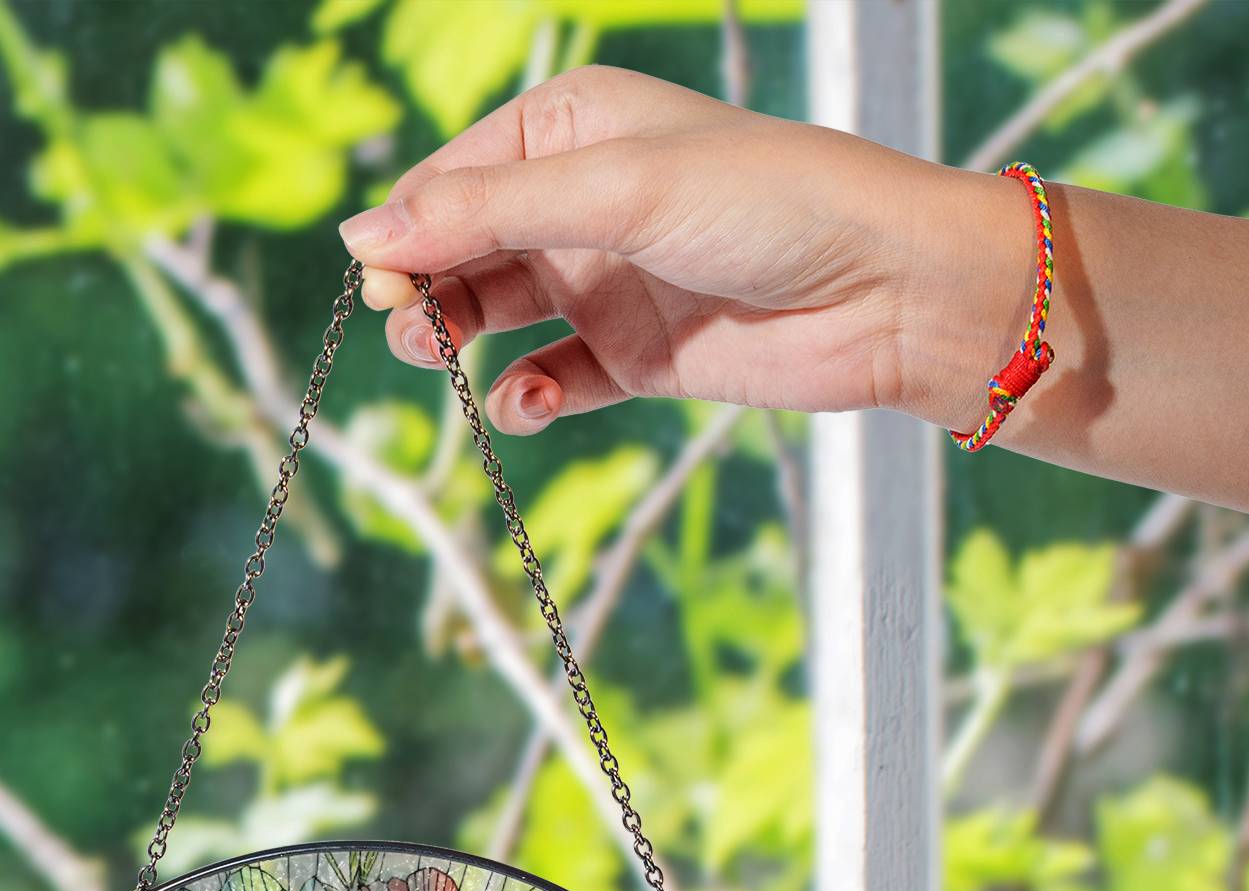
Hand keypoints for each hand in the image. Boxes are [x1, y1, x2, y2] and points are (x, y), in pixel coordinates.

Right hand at [336, 65, 1007, 436]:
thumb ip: (486, 212)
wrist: (886, 293)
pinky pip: (549, 380)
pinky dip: (524, 397)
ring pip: (492, 316)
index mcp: (568, 129)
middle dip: (424, 290)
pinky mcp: (632, 358)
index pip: (452, 179)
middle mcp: (578, 203)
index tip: (379, 280)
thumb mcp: (617, 190)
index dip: (407, 230)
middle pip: (460, 250)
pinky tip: (525, 403)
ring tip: (446, 363)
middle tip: (412, 331)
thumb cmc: (768, 204)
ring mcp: (603, 282)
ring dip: (456, 343)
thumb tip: (362, 238)